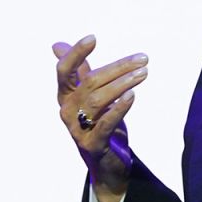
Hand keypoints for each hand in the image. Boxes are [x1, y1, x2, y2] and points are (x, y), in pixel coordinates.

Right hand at [53, 34, 147, 201]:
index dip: (76, 54)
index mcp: (65, 96)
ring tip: (144, 73)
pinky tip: (132, 95)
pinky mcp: (92, 144)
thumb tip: (57, 45)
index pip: (64, 71)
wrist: (105, 163)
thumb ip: (78, 72)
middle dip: (118, 68)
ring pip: (99, 100)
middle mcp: (67, 111)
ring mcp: (78, 129)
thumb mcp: (88, 96)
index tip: (93, 38)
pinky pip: (106, 123)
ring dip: (123, 84)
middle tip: (143, 59)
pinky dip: (119, 108)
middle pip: (90, 83)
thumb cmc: (97, 124)